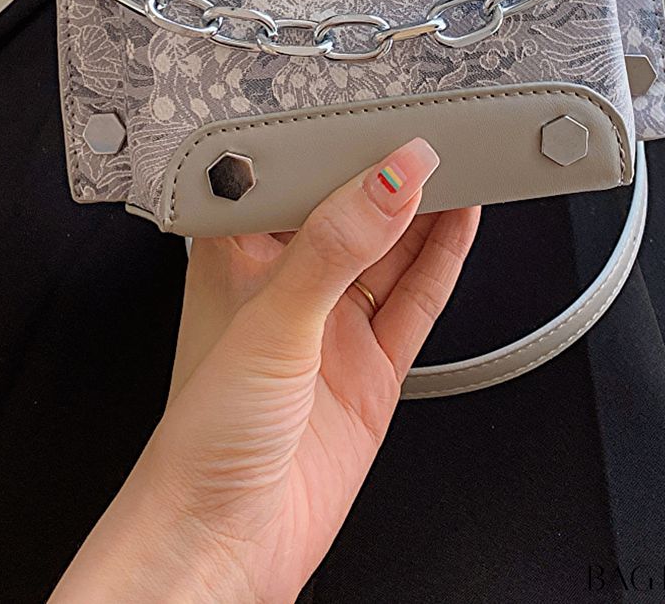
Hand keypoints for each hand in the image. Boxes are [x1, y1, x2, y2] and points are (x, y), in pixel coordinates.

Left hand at [50, 138, 478, 603]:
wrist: (222, 546)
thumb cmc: (201, 440)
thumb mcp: (272, 321)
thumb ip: (335, 246)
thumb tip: (390, 179)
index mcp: (240, 257)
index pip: (298, 179)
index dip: (342, 145)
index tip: (385, 118)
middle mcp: (288, 286)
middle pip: (354, 211)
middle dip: (394, 173)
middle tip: (440, 134)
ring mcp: (332, 329)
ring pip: (391, 251)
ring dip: (426, 210)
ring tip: (464, 162)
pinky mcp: (369, 369)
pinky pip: (414, 301)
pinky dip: (442, 261)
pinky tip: (462, 224)